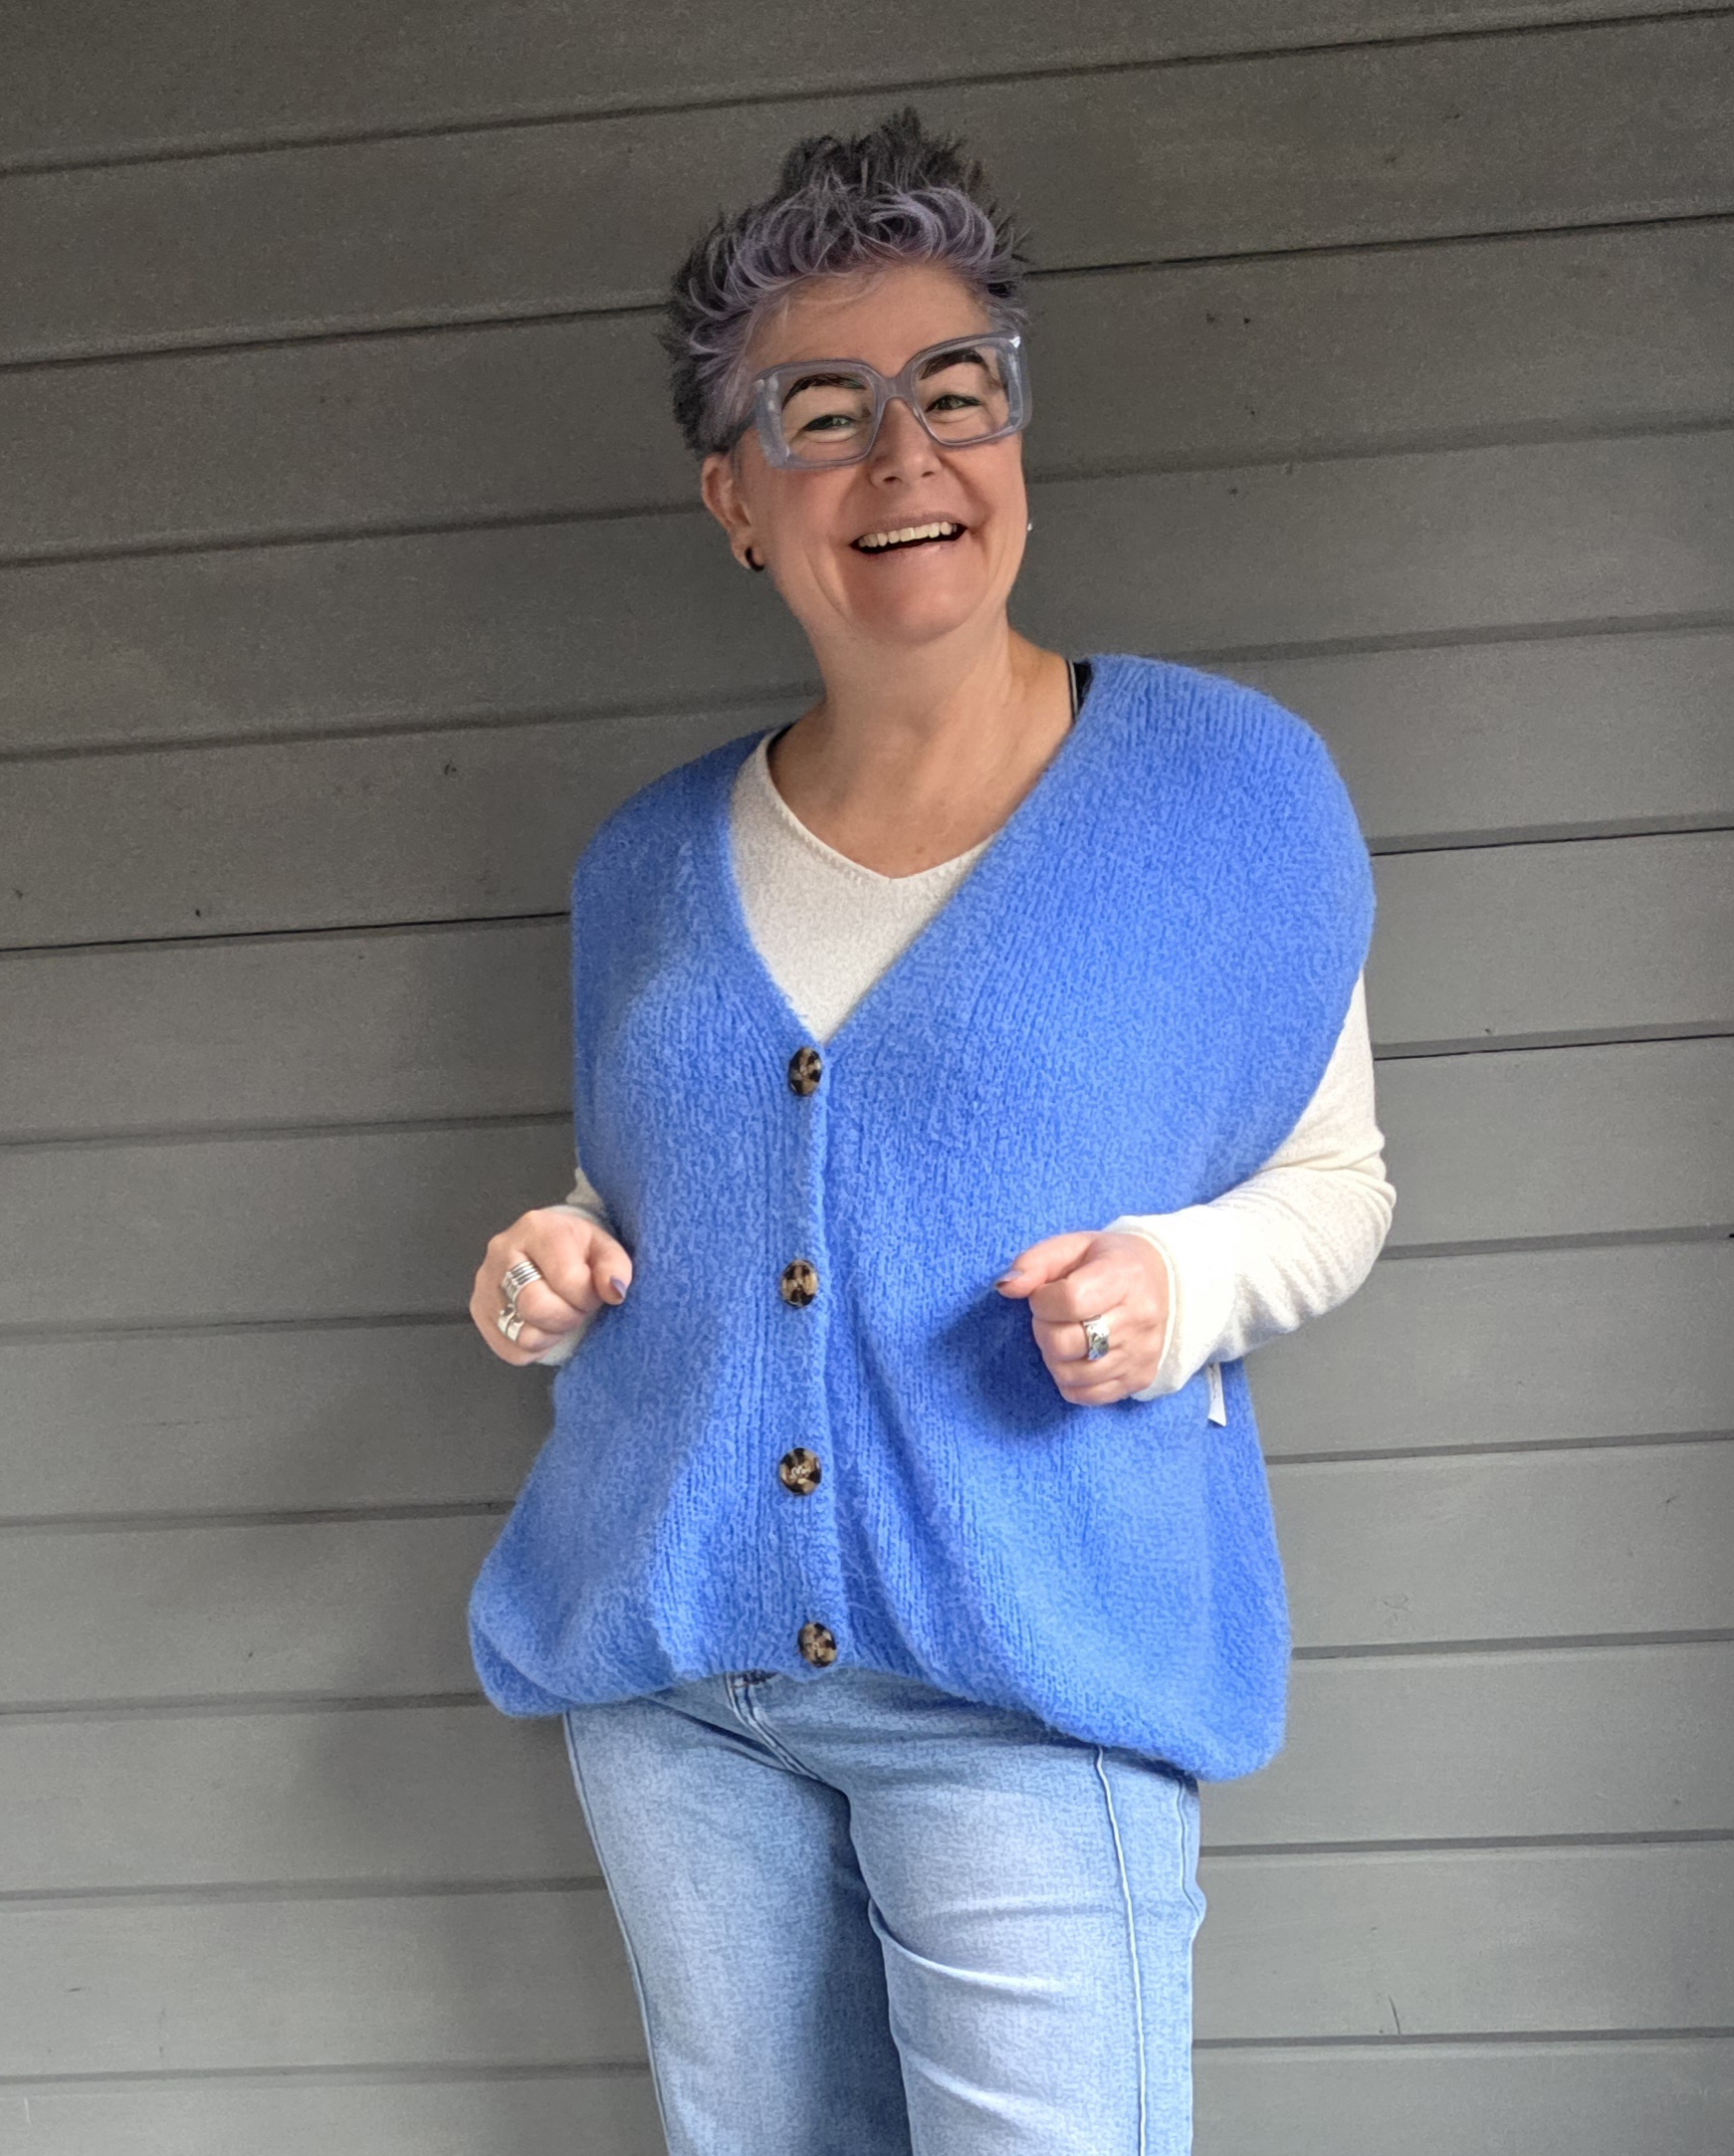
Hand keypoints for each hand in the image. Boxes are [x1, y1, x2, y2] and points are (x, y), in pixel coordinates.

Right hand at [470, 1208, 632, 1365]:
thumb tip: (614, 1290)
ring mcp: (485, 1282)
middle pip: (535, 1307)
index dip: (588, 1296)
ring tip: (559, 1315)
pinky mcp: (479, 1310)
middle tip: (577, 1308)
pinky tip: (543, 1325)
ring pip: (522, 1334)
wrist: (549, 1252)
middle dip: (568, 1316)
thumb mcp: (604, 1249)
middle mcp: (502, 1251)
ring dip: (551, 1334)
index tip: (593, 1292)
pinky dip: (535, 1348)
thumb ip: (615, 1267)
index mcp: (536, 1229)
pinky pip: (511, 1350)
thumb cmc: (577, 1251)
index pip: (567, 1280)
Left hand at [993, 1229, 1172, 1404]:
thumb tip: (1006, 1287)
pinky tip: (1077, 1357)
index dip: (1042, 1301)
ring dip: (1055, 1357)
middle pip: (1067, 1343)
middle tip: (1052, 1317)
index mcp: (1124, 1276)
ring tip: (1066, 1334)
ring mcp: (1143, 1352)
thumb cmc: (1105, 1262)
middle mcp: (1140, 1317)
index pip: (1069, 1301)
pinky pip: (1088, 1396)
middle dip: (1044, 1330)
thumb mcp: (1071, 1247)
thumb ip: (1035, 1263)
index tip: (1045, 1295)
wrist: (1162, 1279)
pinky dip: (1071, 1380)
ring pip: (1073, 1375)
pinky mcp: (1141, 1378)